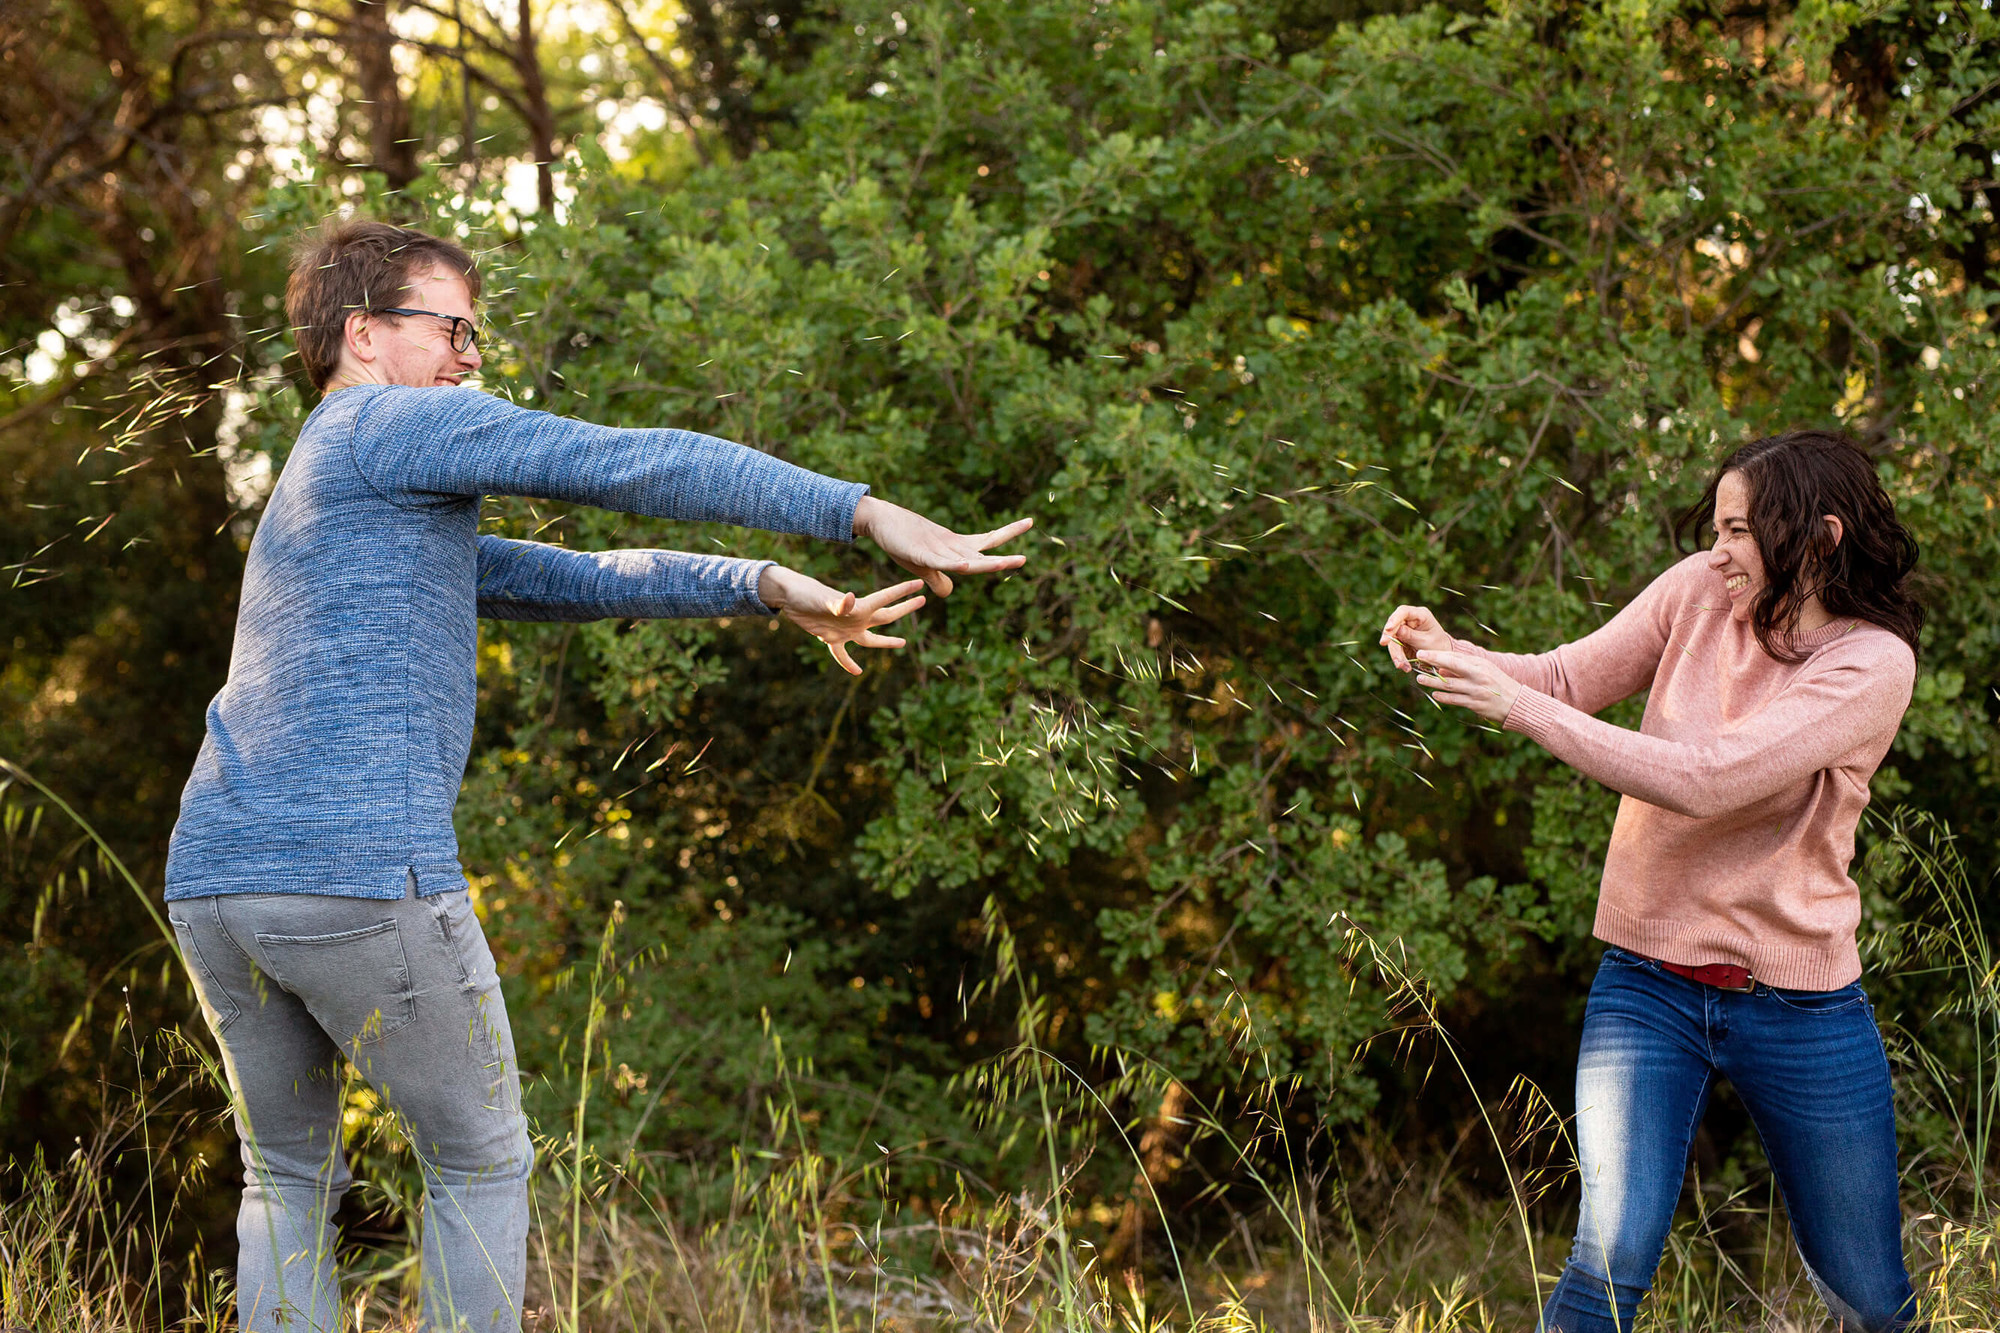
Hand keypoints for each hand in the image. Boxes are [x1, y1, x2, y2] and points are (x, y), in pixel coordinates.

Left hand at [758, 567, 926, 674]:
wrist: (790, 599)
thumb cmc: (806, 594)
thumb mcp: (822, 599)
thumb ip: (838, 603)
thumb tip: (851, 599)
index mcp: (859, 607)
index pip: (886, 598)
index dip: (904, 591)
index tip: (921, 582)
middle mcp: (857, 618)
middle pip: (887, 616)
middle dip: (905, 608)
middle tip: (923, 601)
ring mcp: (846, 629)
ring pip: (871, 638)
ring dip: (886, 641)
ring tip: (902, 643)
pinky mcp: (832, 638)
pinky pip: (843, 654)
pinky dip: (848, 663)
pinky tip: (856, 672)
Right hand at [853, 495, 1032, 595]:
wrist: (881, 520)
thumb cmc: (904, 542)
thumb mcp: (922, 566)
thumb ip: (938, 579)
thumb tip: (949, 593)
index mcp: (955, 549)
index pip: (986, 543)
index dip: (1006, 536)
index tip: (1026, 530)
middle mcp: (950, 547)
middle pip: (979, 554)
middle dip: (1001, 558)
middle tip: (1024, 559)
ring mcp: (935, 549)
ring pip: (963, 559)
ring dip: (983, 562)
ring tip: (1005, 563)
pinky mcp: (918, 552)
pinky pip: (937, 560)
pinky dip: (950, 563)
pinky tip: (964, 565)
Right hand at [1380, 604, 1454, 672]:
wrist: (1441, 655)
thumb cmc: (1438, 645)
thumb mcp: (1426, 641)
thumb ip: (1412, 635)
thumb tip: (1398, 630)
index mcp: (1420, 614)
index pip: (1403, 611)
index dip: (1394, 619)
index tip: (1388, 629)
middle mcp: (1410, 620)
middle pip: (1394, 627)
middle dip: (1391, 641)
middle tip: (1386, 646)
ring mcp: (1404, 629)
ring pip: (1392, 640)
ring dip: (1396, 654)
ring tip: (1402, 666)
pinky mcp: (1401, 639)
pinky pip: (1395, 647)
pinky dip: (1399, 658)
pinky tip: (1404, 667)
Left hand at [1412, 648, 1521, 724]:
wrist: (1516, 703)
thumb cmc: (1498, 684)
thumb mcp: (1484, 671)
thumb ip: (1464, 668)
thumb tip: (1441, 669)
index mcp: (1480, 665)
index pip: (1456, 657)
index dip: (1438, 654)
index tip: (1423, 652)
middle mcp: (1478, 676)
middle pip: (1452, 666)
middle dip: (1434, 660)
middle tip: (1418, 657)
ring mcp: (1477, 691)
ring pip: (1450, 685)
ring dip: (1433, 682)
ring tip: (1420, 679)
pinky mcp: (1475, 704)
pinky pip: (1455, 700)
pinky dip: (1444, 697)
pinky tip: (1435, 694)